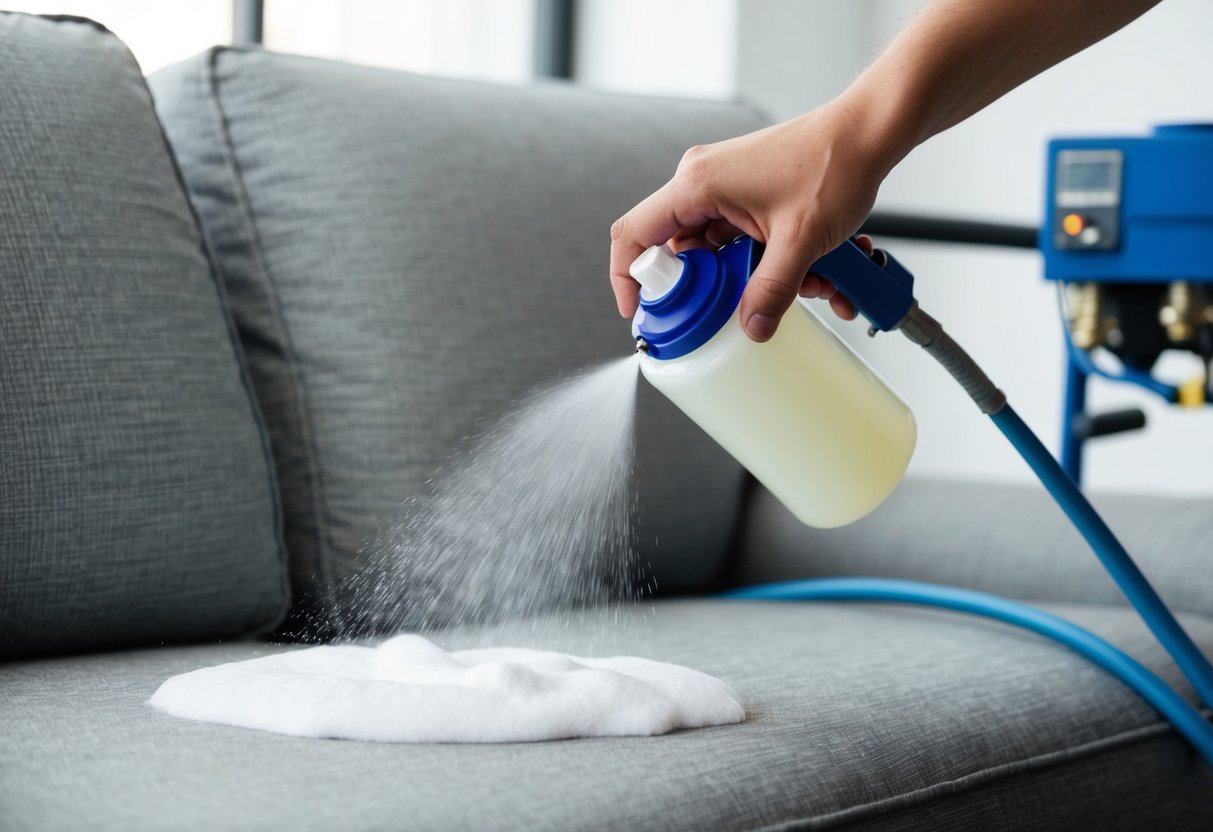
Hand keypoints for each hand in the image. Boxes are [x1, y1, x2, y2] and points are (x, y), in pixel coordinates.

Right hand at [609, 99, 891, 340]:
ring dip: (755, 278)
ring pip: (718, 252)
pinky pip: (742, 241)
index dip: (627, 279)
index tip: (639, 312)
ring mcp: (725, 188)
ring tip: (805, 285)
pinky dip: (772, 262)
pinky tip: (815, 272)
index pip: (634, 234)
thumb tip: (751, 328)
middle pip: (679, 252)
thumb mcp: (800, 241)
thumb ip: (771, 291)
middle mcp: (703, 182)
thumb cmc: (834, 164)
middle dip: (715, 289)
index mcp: (698, 185)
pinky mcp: (747, 195)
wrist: (869, 133)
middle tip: (738, 310)